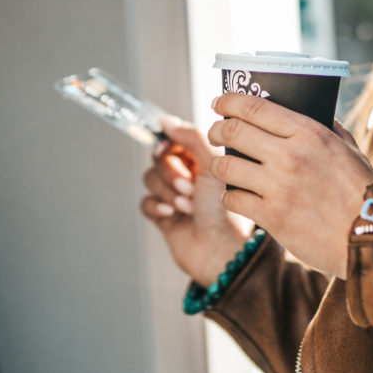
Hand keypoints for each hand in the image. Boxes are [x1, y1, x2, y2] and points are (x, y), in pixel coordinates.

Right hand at [140, 118, 249, 286]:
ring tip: (188, 205)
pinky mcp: (165, 216)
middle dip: (171, 172)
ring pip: (150, 177)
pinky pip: (146, 201)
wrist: (222, 252)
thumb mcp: (215, 164)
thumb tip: (166, 120)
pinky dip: (157, 206)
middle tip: (190, 187)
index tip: (169, 147)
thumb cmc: (227, 210)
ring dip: (167, 191)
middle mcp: (191, 174)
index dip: (170, 142)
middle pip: (160, 157)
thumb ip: (192, 136)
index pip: (177, 138)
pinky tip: (173, 215)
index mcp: (207, 159)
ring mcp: (176, 195)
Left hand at [207, 93, 372, 279]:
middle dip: (216, 130)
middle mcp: (290, 155)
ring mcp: (278, 187)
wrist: (371, 237)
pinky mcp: (271, 216)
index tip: (219, 103)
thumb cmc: (362, 191)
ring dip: (219, 166)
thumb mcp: (349, 149)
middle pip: (232, 132)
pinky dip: (231, 197)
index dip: (229, 101)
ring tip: (225, 168)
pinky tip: (239, 197)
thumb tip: (309, 111)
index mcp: (309, 133)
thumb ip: (327, 128)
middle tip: (215, 132)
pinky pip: (232, 199)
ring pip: (225, 167)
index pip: (255, 107)